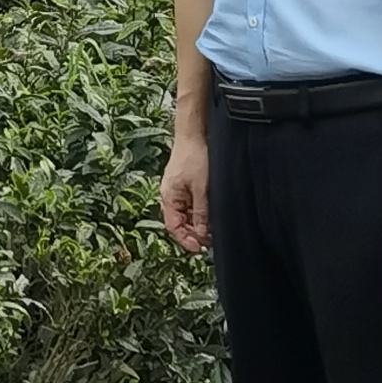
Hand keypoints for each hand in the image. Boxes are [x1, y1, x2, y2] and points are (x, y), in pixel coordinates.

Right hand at [156, 133, 209, 254]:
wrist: (193, 134)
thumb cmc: (194, 158)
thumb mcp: (202, 189)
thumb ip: (201, 213)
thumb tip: (202, 234)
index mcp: (168, 197)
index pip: (173, 227)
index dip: (185, 239)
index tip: (199, 248)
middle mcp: (170, 196)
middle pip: (178, 222)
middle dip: (192, 233)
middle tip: (209, 240)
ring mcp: (177, 190)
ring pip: (185, 215)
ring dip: (197, 223)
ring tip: (212, 229)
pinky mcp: (184, 185)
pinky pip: (189, 205)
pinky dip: (198, 212)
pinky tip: (209, 215)